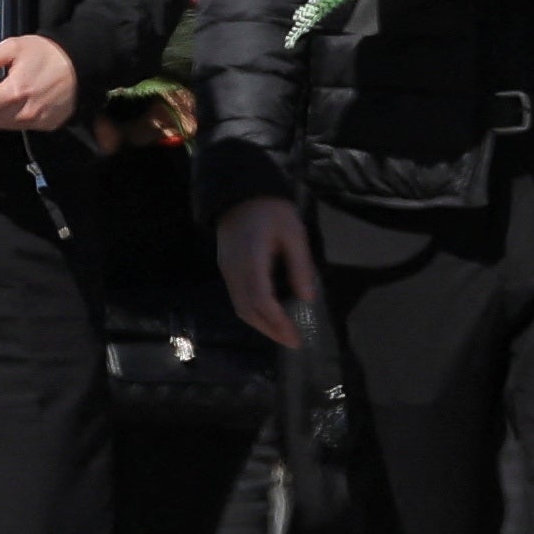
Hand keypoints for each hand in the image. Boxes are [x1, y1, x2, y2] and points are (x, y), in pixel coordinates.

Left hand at [0, 34, 80, 129]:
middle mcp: (25, 111)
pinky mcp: (47, 126)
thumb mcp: (14, 46)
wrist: (82, 63)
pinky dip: (13, 117)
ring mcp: (37, 121)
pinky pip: (21, 126)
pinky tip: (20, 102)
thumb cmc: (45, 52)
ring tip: (1, 97)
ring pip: (4, 125)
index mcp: (15, 90)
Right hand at [216, 196, 319, 349]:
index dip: (278, 322)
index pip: (262, 300)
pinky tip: (268, 315)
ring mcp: (227, 270)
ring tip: (281, 333)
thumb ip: (300, 265)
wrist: (239, 191)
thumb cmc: (271, 209)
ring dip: (260, 324)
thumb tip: (307, 297)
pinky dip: (252, 312)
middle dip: (269, 329)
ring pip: (240, 306)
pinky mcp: (226, 268)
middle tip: (291, 342)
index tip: (296, 337)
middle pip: (247, 310)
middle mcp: (235, 270)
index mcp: (252, 260)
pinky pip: (237, 298)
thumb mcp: (293, 232)